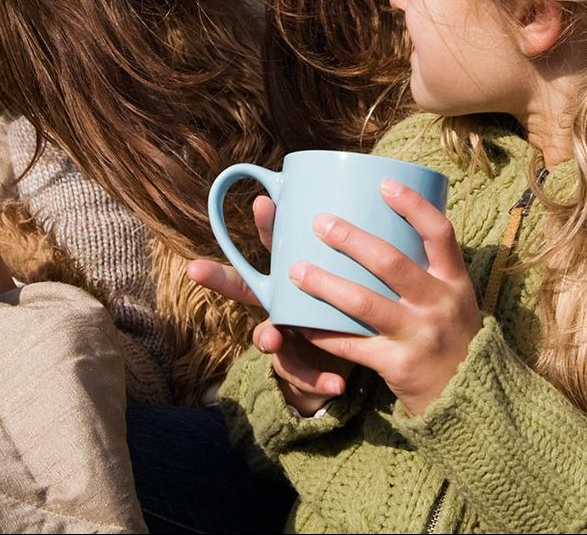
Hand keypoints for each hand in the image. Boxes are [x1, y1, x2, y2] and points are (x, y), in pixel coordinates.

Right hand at [188, 194, 352, 414]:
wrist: (364, 364)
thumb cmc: (358, 312)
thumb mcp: (362, 283)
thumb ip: (368, 257)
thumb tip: (391, 200)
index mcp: (297, 279)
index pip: (276, 246)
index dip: (267, 224)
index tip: (263, 201)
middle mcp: (284, 305)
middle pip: (247, 288)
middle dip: (220, 278)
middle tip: (196, 268)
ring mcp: (290, 336)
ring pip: (267, 335)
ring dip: (266, 336)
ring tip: (271, 339)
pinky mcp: (305, 368)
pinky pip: (303, 378)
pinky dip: (318, 382)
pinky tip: (336, 386)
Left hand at [289, 179, 480, 416]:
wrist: (470, 401)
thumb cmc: (451, 336)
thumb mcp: (454, 298)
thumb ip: (427, 269)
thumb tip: (384, 222)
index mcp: (455, 282)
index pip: (440, 233)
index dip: (413, 206)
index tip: (384, 184)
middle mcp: (440, 305)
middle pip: (391, 263)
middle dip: (350, 240)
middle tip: (320, 222)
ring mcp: (419, 336)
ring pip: (363, 303)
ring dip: (325, 283)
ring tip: (296, 270)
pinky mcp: (398, 366)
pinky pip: (351, 345)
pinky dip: (321, 332)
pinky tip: (297, 321)